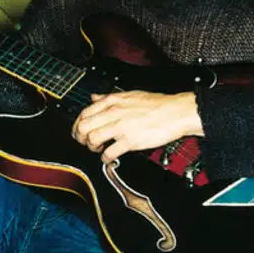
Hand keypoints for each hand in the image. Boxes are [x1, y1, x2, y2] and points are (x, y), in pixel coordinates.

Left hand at [71, 90, 203, 162]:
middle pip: (83, 127)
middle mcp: (114, 113)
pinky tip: (109, 157)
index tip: (80, 132)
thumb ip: (109, 97)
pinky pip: (109, 152)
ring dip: (92, 147)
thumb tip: (94, 97)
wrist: (175, 112)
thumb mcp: (129, 94)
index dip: (78, 125)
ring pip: (92, 139)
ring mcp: (121, 127)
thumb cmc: (157, 104)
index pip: (84, 113)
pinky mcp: (130, 141)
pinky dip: (105, 158)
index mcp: (113, 101)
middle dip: (80, 138)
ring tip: (99, 149)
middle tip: (86, 142)